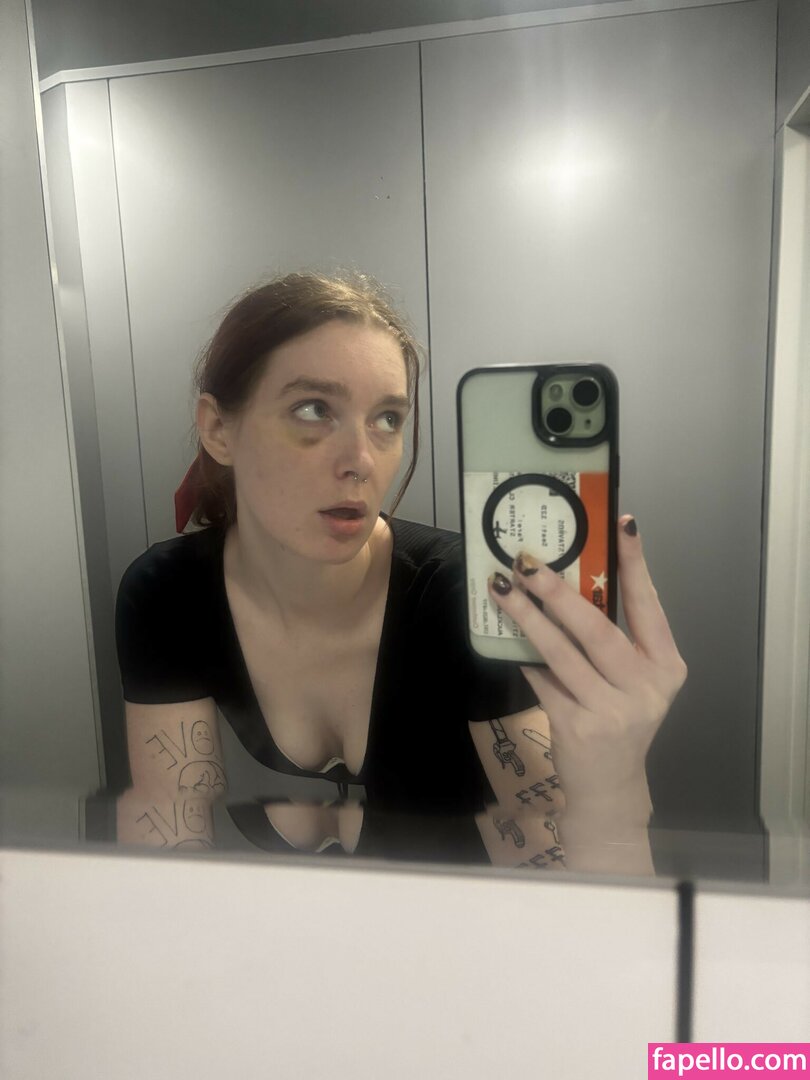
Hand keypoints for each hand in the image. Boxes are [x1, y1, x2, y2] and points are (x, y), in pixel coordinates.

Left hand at [487, 516, 686, 822]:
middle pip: (598, 629)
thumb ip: (612, 639)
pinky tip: (506, 636)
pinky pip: (543, 680)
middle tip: (526, 564)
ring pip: (563, 652)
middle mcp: (647, 687)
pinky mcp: (579, 727)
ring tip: (503, 589)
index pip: (649, 604)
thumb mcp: (630, 679)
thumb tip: (564, 580)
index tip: (622, 523)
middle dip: (558, 592)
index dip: (635, 563)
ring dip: (528, 618)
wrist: (610, 786)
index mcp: (666, 665)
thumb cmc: (617, 719)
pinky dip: (525, 657)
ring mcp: (614, 710)